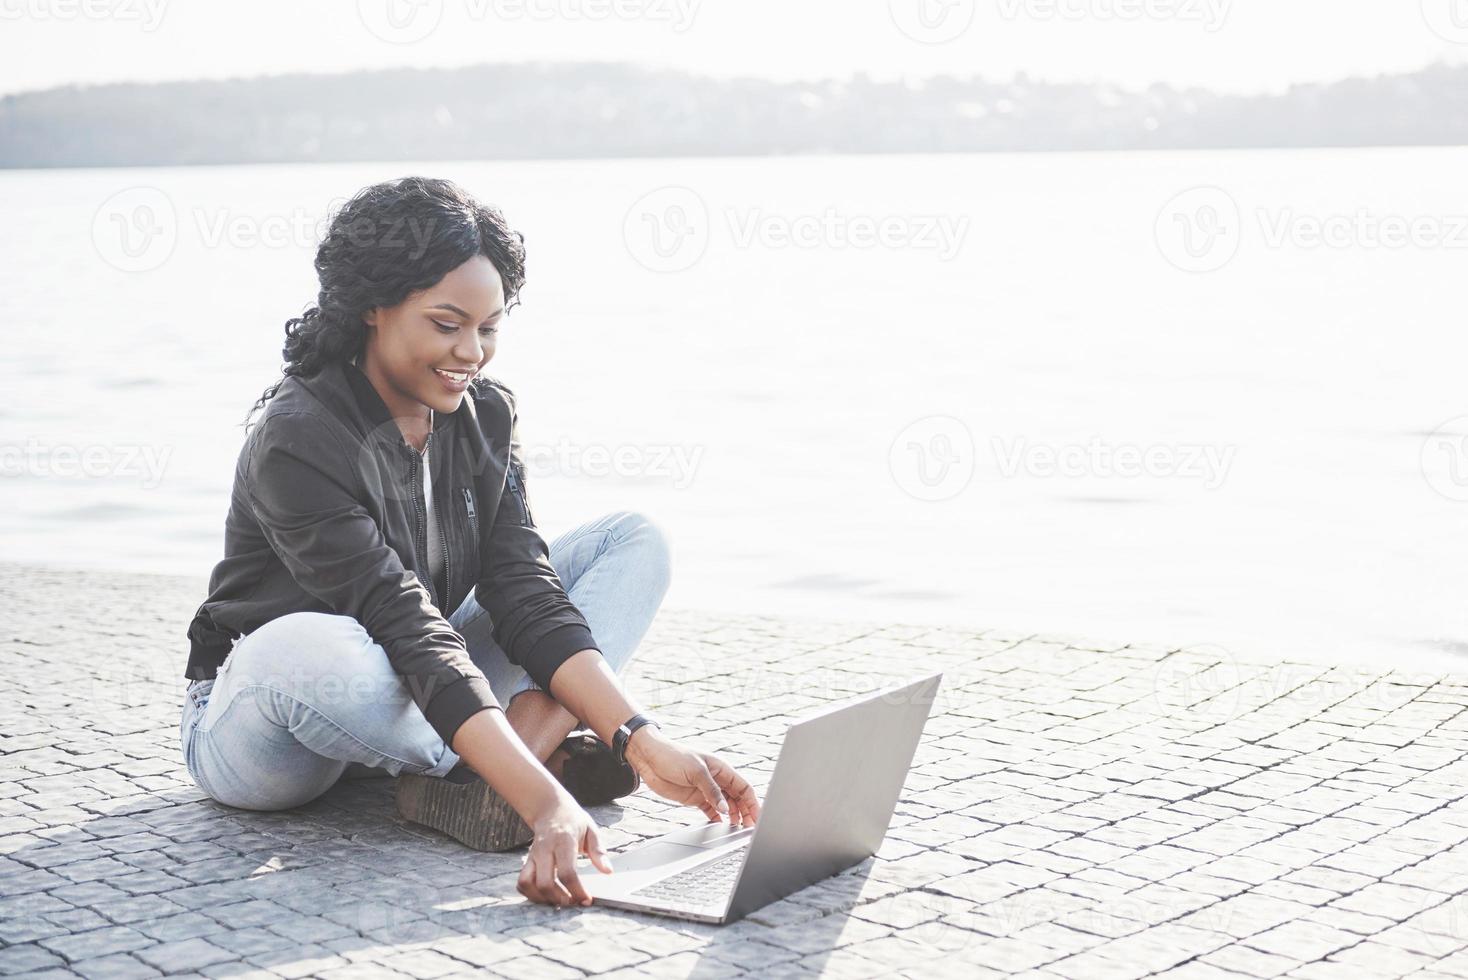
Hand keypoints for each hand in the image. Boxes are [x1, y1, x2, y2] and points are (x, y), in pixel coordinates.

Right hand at [518, 790, 612, 906]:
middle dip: (559, 899)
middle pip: (545, 883)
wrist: (549, 807)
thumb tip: (607, 871)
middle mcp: (545, 849)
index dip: (577, 891)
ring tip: (559, 901)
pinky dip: (531, 894)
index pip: (567, 872)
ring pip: (528, 884)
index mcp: (564, 841)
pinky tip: (546, 895)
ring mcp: (533, 855)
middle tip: (573, 902)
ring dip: (542, 898)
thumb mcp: (591, 830)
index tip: (586, 899)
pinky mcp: (527, 861)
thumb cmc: (573, 820)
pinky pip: (521, 882)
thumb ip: (599, 852)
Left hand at [625, 727, 760, 826]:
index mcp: (721, 769)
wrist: (650, 758)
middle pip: (738, 799)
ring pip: (726, 806)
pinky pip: (711, 811)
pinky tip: (720, 827)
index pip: (744, 788)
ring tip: (736, 830)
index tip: (756, 818)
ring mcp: (706, 790)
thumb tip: (726, 809)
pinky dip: (717, 819)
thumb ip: (712, 791)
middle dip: (745, 813)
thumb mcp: (696, 771)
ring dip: (733, 817)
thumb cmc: (673, 756)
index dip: (752, 803)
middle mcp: (717, 780)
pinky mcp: (695, 798)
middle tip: (748, 829)